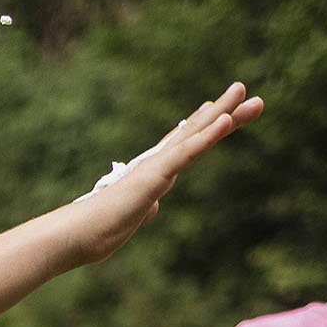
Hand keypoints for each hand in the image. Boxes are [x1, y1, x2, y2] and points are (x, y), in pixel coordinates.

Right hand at [60, 82, 262, 264]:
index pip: (183, 145)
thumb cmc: (96, 231)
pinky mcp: (155, 175)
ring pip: (195, 134)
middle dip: (225, 113)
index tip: (222, 112)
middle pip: (196, 132)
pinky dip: (207, 135)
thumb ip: (143, 209)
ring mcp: (156, 166)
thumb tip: (151, 208)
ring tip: (244, 91)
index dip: (204, 128)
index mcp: (151, 173)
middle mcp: (155, 163)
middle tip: (250, 94)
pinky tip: (226, 120)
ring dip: (223, 113)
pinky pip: (187, 152)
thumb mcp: (129, 220)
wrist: (76, 235)